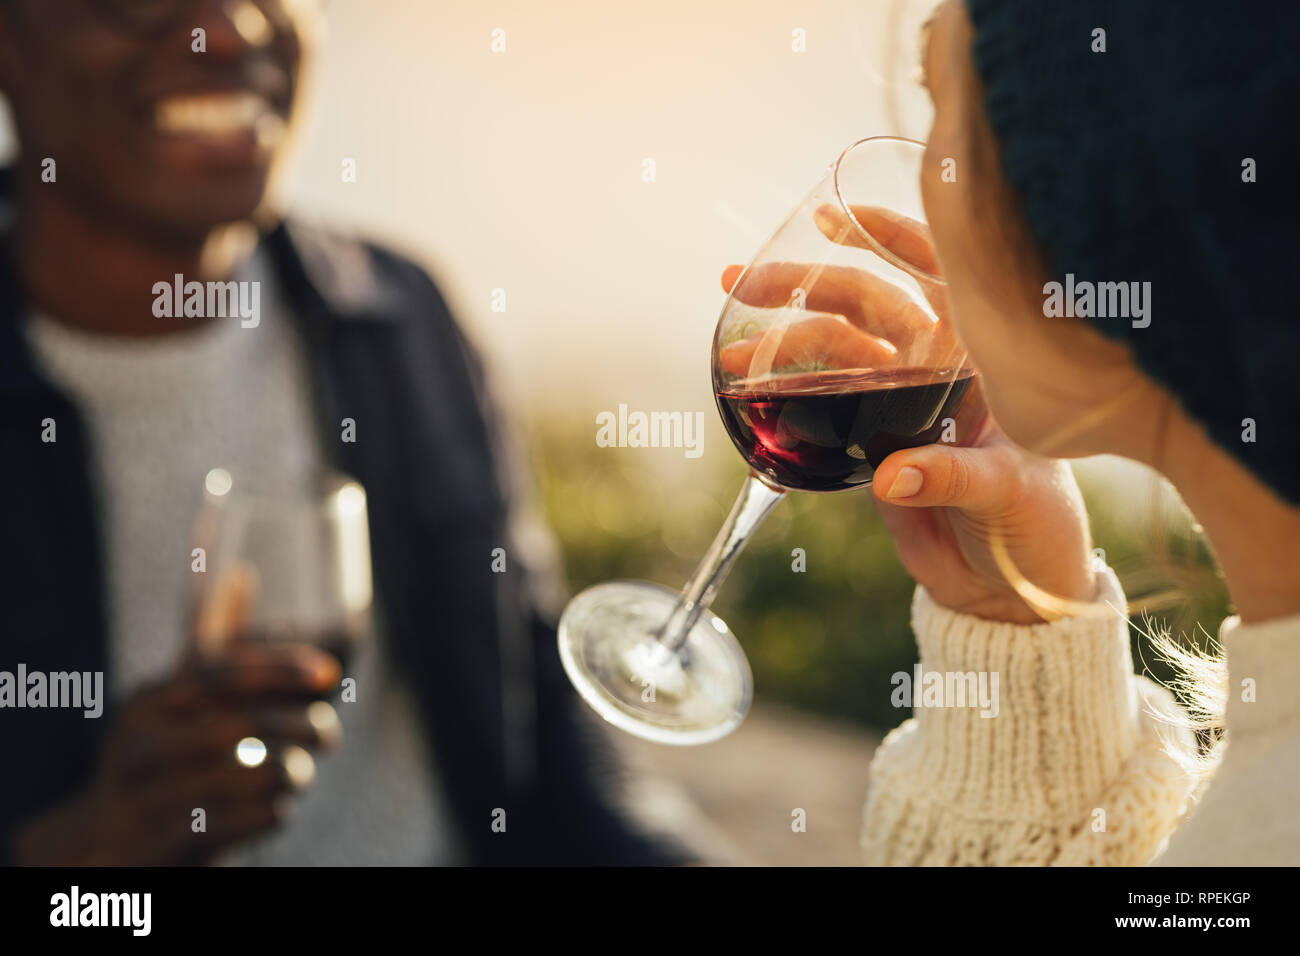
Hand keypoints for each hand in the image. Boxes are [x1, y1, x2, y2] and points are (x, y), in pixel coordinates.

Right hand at [12, 571, 342, 864]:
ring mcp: (145, 799)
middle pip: (234, 726)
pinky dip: (272, 813)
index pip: (219, 673)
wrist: (106, 847)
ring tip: (302, 773)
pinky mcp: (162, 846)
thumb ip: (210, 642)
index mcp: (149, 703)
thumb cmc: (162, 758)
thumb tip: (240, 573)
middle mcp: (139, 746)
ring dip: (289, 772)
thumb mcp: (177, 699)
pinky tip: (280, 808)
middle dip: (296, 726)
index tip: (328, 672)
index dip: (278, 668)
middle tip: (330, 735)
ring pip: (240, 777)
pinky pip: (237, 824)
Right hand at [720, 205, 1096, 623]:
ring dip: (781, 346)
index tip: (830, 218)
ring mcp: (898, 404)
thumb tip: (888, 474)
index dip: (886, 236)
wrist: (1009, 588)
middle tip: (746, 285)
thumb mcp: (1009, 491)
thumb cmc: (1038, 523)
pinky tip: (748, 387)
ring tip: (732, 353)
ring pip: (832, 353)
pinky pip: (818, 407)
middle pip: (862, 305)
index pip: (935, 273)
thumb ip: (953, 476)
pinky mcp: (868, 445)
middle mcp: (935, 368)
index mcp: (981, 357)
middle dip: (802, 288)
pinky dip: (783, 396)